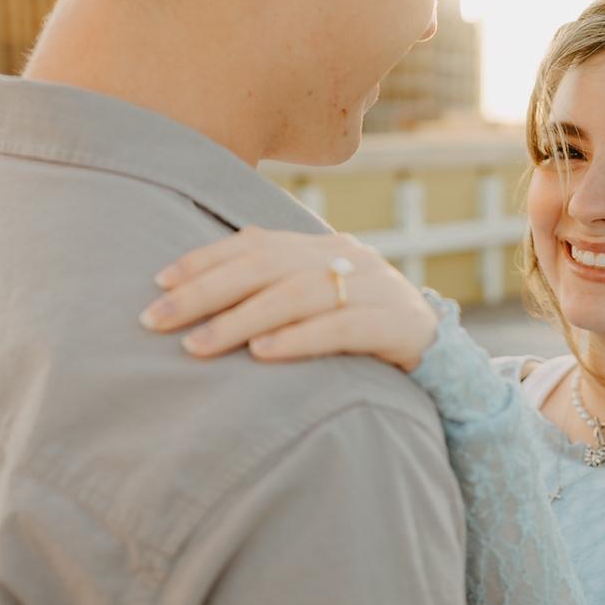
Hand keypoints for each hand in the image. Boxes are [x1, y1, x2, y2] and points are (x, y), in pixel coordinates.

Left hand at [139, 226, 439, 372]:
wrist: (448, 361)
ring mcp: (377, 287)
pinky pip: (343, 328)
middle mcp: (349, 257)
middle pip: (267, 265)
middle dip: (206, 292)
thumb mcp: (320, 307)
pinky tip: (262, 354)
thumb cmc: (365, 339)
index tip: (158, 284)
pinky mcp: (399, 325)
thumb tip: (199, 302)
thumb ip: (276, 294)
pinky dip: (299, 340)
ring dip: (241, 319)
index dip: (204, 260)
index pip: (255, 243)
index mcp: (323, 247)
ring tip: (198, 346)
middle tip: (157, 320)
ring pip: (299, 294)